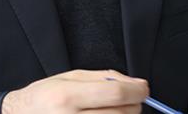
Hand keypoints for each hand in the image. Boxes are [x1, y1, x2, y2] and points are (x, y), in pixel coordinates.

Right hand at [0, 69, 148, 113]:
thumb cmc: (43, 98)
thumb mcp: (69, 78)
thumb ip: (105, 78)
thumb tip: (136, 84)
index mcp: (66, 97)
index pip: (115, 94)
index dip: (137, 91)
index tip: (143, 89)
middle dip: (133, 106)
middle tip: (128, 100)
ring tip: (112, 111)